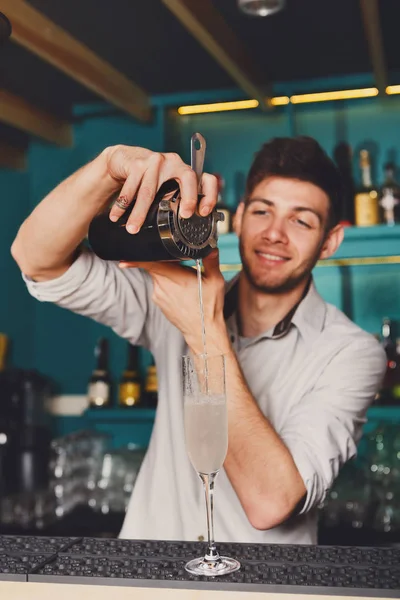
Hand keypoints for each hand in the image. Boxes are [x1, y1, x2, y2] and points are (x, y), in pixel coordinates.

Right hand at [103, 145, 217, 233]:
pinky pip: (130, 188)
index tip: (203, 212)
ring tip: (132, 229)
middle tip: (184, 216)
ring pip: (150, 191)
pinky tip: (116, 216)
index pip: (207, 179)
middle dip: (188, 198)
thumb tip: (186, 229)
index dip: (209, 195)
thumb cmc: (150, 180)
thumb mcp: (166, 188)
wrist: (125, 159)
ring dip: (139, 213)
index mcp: (186, 173)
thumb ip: (176, 201)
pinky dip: (122, 205)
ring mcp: (156, 161)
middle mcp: (175, 163)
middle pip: (187, 179)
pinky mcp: (138, 162)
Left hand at [120, 250, 230, 353]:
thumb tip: (211, 247)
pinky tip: (181, 291)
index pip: (150, 263)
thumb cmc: (208, 307)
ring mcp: (158, 295)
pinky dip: (167, 284)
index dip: (137, 258)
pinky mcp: (158, 301)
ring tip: (185, 281)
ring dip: (167, 274)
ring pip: (158, 277)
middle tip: (180, 264)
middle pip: (155, 267)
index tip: (125, 257)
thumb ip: (211, 261)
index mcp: (174, 277)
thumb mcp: (215, 281)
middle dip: (165, 262)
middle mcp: (162, 286)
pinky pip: (159, 287)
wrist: (203, 331)